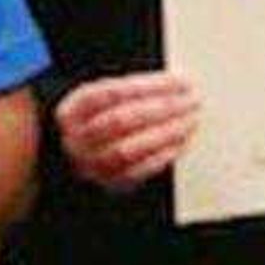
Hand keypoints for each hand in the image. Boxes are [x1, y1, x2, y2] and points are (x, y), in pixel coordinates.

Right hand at [55, 73, 199, 191]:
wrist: (81, 155)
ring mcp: (91, 164)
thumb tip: (176, 85)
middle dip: (161, 109)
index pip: (112, 93)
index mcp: (72, 110)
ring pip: (129, 148)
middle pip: (121, 120)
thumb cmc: (101, 119)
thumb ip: (132, 91)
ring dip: (166, 133)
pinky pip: (139, 171)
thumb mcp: (104, 100)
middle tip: (192, 100)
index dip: (150, 86)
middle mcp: (77, 139)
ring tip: (191, 119)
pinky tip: (182, 140)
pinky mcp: (111, 182)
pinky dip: (164, 155)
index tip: (180, 82)